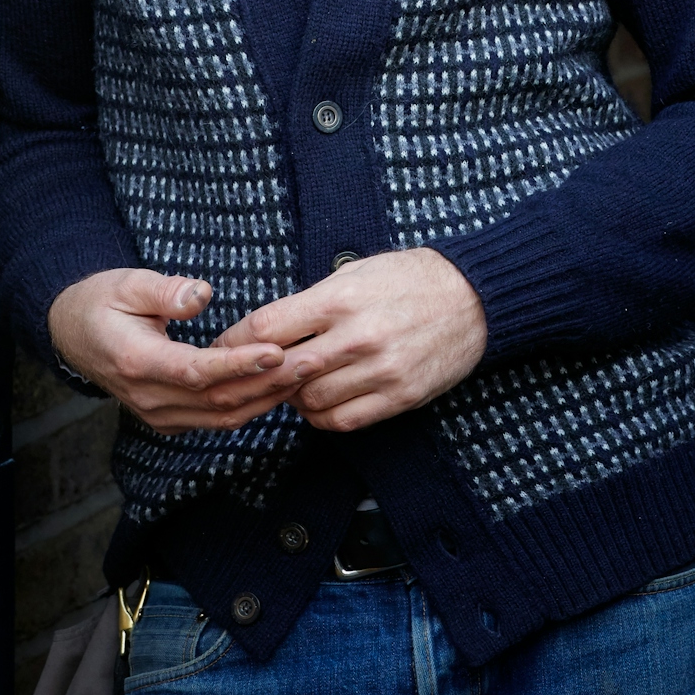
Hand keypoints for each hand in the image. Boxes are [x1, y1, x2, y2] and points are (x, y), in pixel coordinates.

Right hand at [47, 269, 298, 433]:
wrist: (73, 334)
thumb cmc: (101, 301)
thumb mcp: (126, 283)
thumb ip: (164, 291)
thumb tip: (201, 295)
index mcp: (137, 362)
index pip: (197, 371)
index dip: (239, 364)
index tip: (276, 350)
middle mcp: (148, 398)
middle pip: (218, 400)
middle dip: (268, 382)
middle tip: (311, 360)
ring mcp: (159, 414)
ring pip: (222, 416)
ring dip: (266, 398)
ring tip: (306, 373)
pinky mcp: (170, 418)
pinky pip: (216, 419)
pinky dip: (250, 405)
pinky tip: (278, 387)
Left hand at [207, 248, 486, 433]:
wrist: (473, 297)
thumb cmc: (408, 278)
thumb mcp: (356, 273)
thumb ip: (312, 303)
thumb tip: (265, 330)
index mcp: (340, 297)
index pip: (268, 326)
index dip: (234, 340)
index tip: (221, 347)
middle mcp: (357, 336)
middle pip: (282, 370)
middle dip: (256, 377)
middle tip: (243, 378)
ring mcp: (379, 370)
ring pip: (309, 402)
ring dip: (292, 398)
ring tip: (292, 385)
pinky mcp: (399, 396)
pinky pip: (342, 421)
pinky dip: (322, 417)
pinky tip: (321, 401)